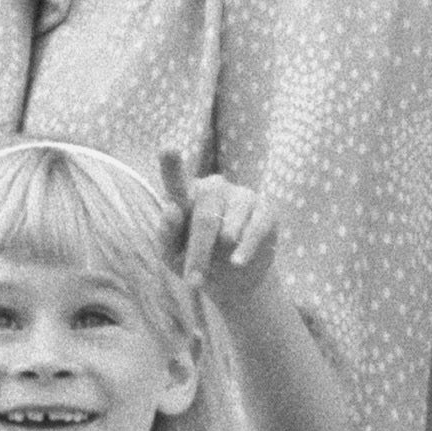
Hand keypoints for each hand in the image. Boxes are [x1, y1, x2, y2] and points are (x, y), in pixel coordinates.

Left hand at [160, 148, 284, 304]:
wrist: (234, 279)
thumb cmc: (195, 260)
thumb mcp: (172, 255)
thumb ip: (166, 234)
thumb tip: (171, 208)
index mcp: (185, 195)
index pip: (175, 180)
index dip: (172, 165)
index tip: (168, 148)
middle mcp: (213, 188)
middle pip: (204, 218)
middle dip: (198, 254)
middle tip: (193, 282)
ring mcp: (241, 195)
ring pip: (229, 226)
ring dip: (222, 253)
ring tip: (223, 266)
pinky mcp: (265, 209)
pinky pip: (256, 229)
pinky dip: (246, 250)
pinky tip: (238, 262)